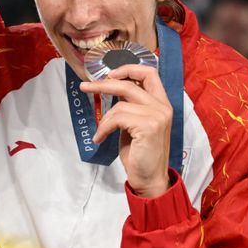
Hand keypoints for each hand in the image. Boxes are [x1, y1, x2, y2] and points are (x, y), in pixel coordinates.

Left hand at [83, 63, 173, 197]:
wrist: (150, 178)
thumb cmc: (141, 153)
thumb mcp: (135, 123)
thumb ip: (131, 104)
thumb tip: (112, 86)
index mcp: (162, 103)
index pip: (150, 73)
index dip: (128, 69)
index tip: (109, 75)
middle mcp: (163, 107)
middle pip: (130, 83)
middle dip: (103, 84)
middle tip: (85, 87)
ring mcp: (157, 116)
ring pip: (120, 104)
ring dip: (104, 119)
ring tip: (101, 132)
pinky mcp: (148, 127)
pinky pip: (117, 118)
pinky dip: (104, 128)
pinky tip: (101, 138)